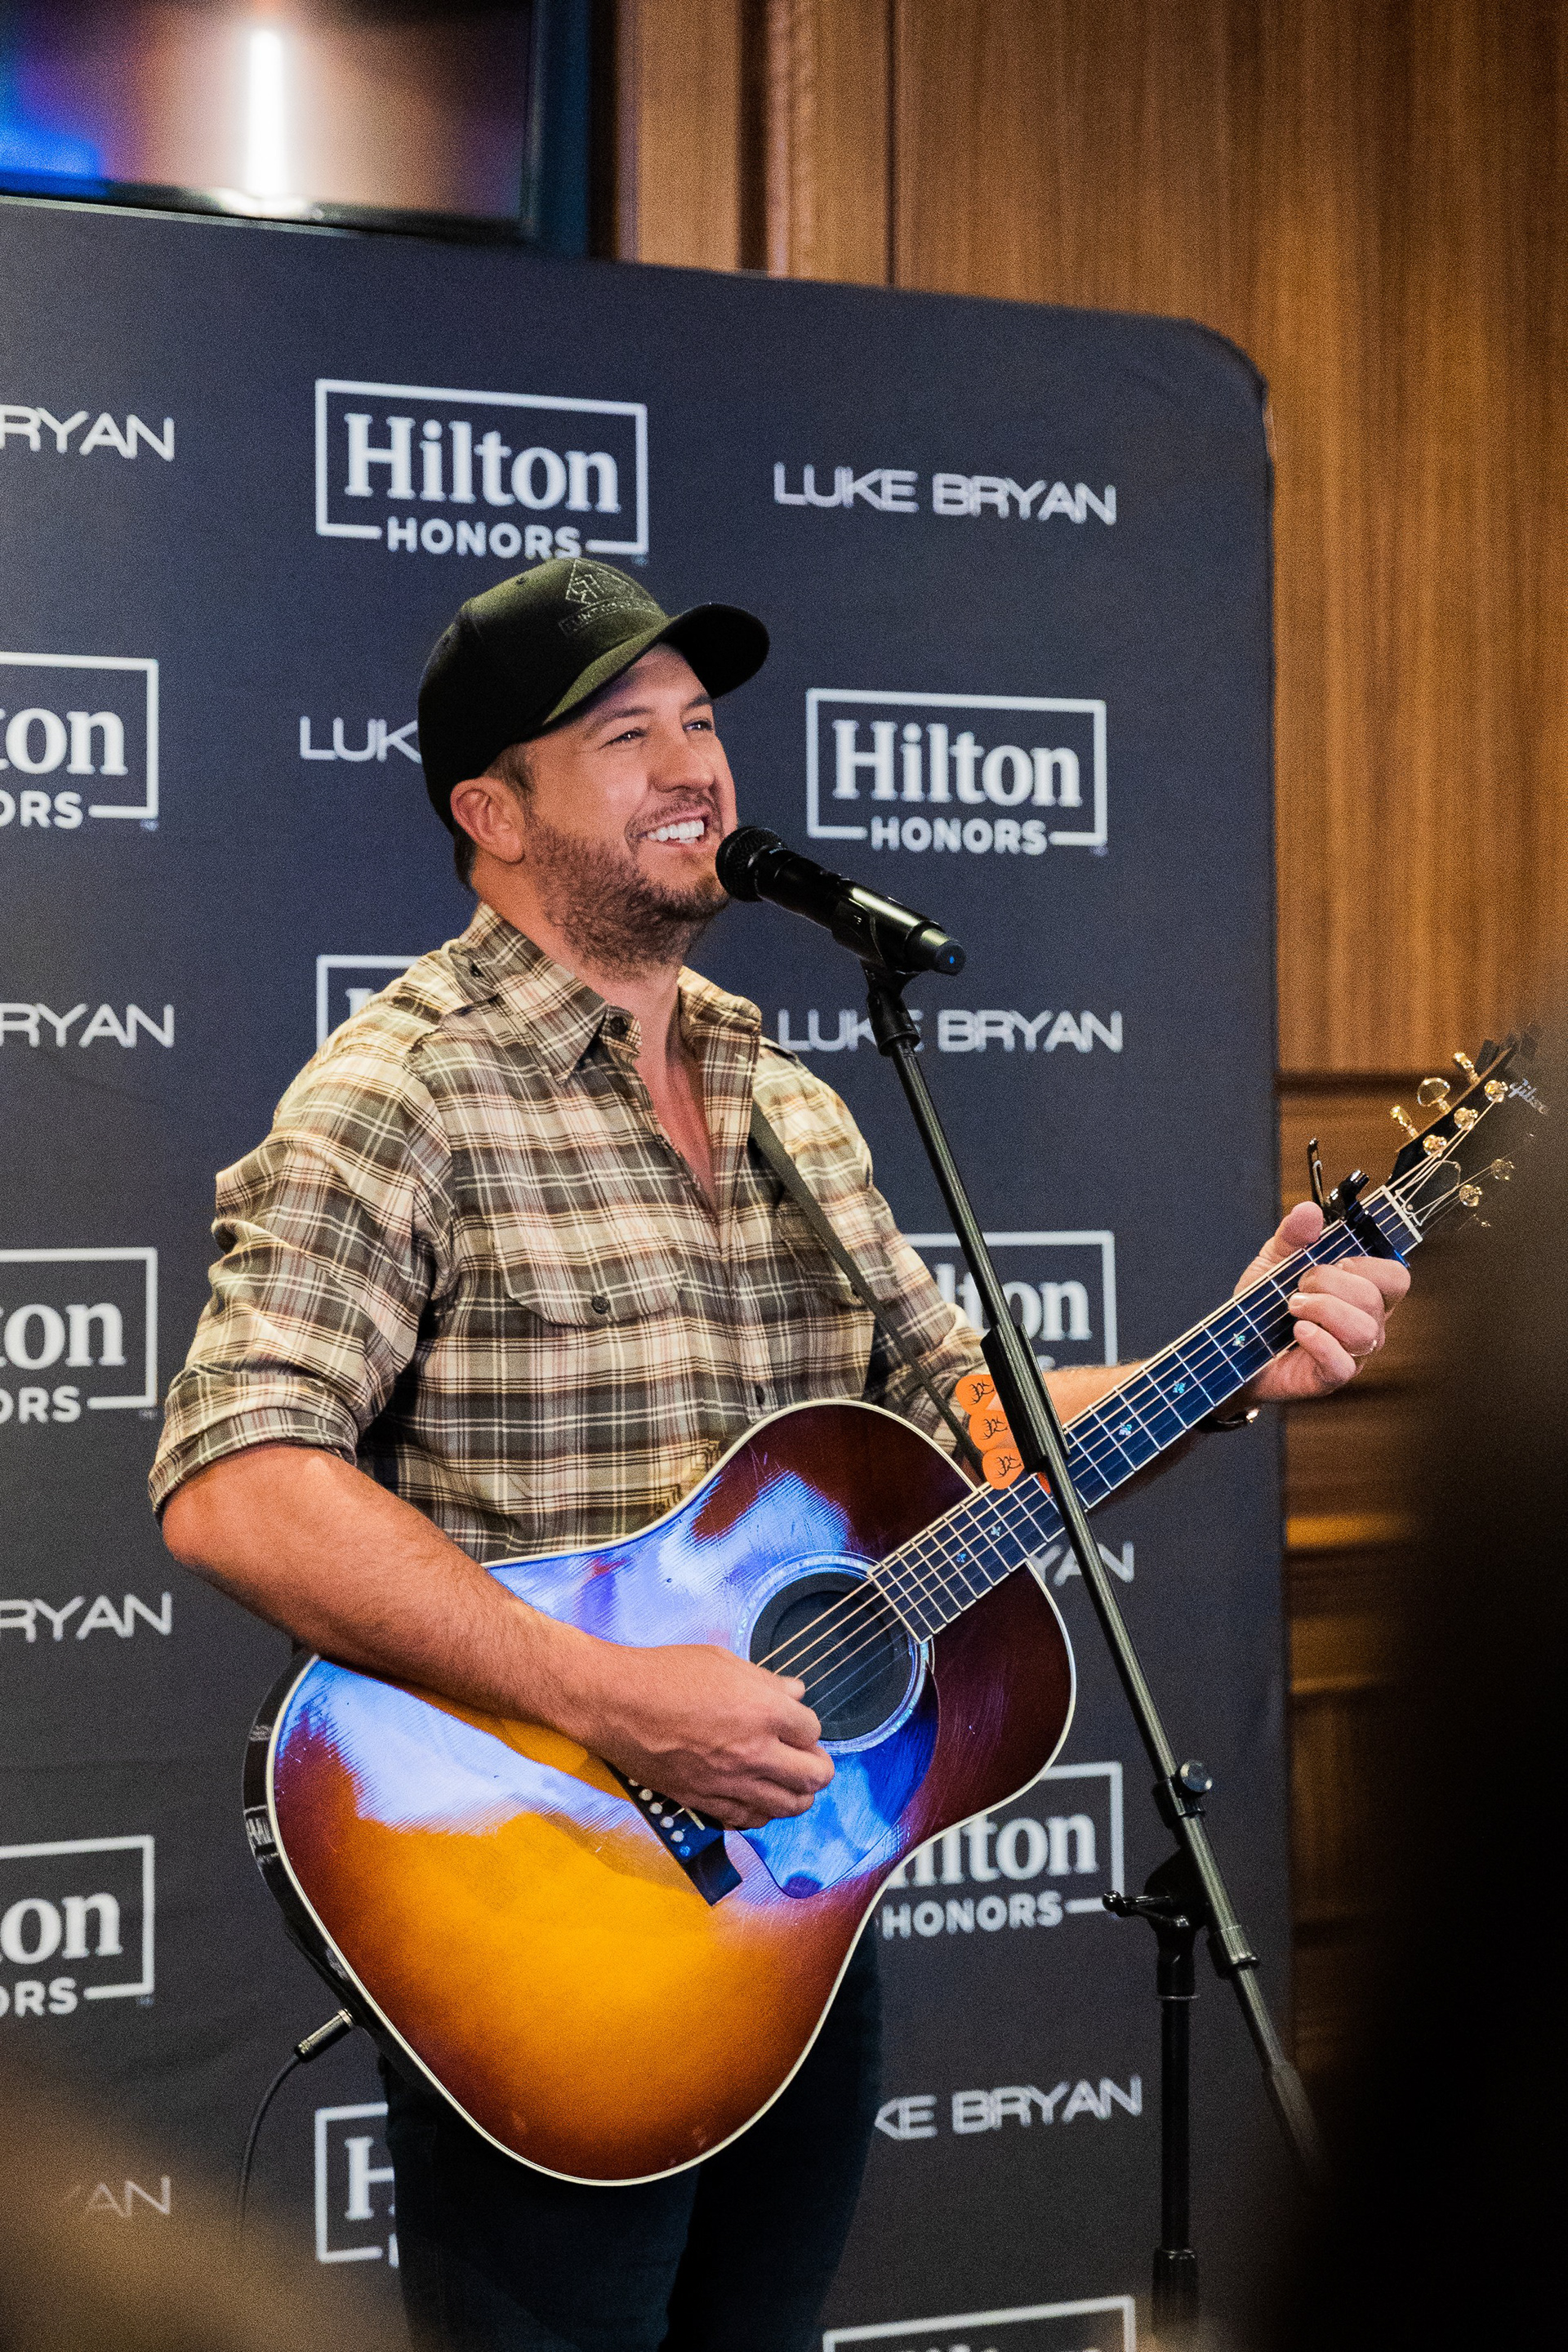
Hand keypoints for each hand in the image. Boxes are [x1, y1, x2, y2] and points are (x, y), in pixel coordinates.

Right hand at [581, 1641, 833, 1829]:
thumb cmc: (666, 1674)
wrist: (615, 1702)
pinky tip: (757, 1799)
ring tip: (791, 1784)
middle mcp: (755, 1752)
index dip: (807, 1727)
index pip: (813, 1730)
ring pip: (788, 1807)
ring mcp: (730, 1782)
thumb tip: (795, 1693)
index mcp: (764, 1710)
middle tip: (808, 1759)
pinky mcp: (704, 1801)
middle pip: (813, 1776)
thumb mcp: (723, 1661)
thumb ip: (765, 1681)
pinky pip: (749, 1820)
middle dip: (818, 1767)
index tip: (796, 1725)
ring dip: (797, 1796)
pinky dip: (761, 1813)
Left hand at [1235, 1201, 1409, 1402]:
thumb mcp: (1274, 1261)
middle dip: (1331, 1283)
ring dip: (1324, 1310)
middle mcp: (1367, 1323)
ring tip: (1293, 1307)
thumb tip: (1309, 1210)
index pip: (1395, 1276)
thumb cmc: (1264, 1306)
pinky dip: (1319, 1342)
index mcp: (1363, 1291)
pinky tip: (1297, 1331)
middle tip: (1299, 1286)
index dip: (1366, 1264)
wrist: (1234, 1346)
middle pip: (1374, 1299)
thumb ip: (1293, 1235)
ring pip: (1364, 1331)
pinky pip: (1343, 1363)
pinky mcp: (1331, 1377)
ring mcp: (1353, 1353)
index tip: (1333, 1261)